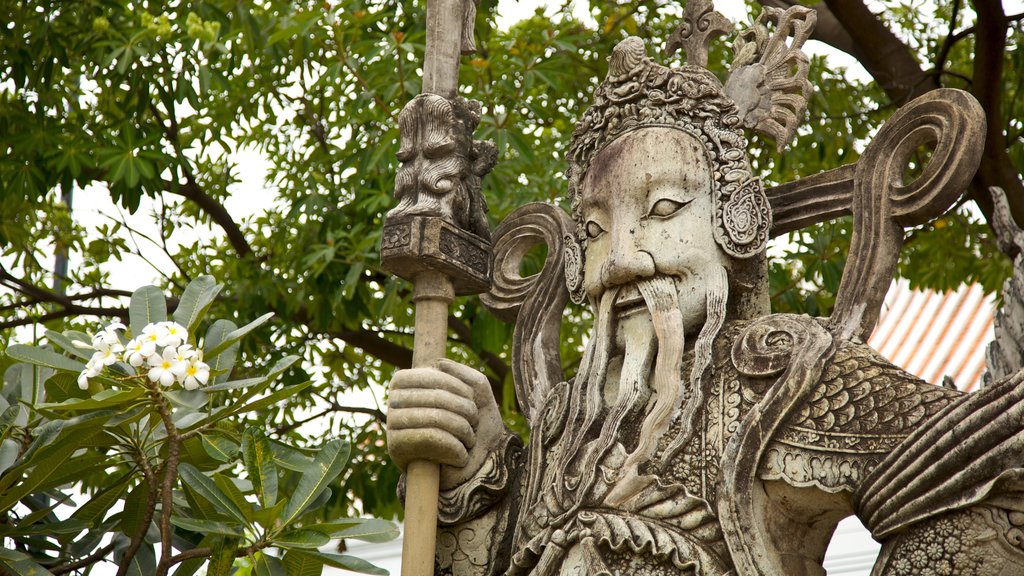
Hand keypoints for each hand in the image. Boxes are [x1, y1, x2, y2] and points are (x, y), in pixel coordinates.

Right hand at [386, 359, 505, 489]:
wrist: (474, 468)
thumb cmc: (475, 426)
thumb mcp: (478, 394)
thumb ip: (465, 373)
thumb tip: (438, 364)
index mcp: (409, 381)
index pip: (436, 376)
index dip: (461, 390)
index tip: (473, 403)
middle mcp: (394, 399)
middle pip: (438, 397)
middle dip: (466, 413)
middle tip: (474, 427)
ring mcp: (393, 422)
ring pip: (436, 417)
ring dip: (464, 432)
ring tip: (469, 441)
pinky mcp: (396, 447)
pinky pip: (431, 439)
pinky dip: (456, 449)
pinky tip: (460, 457)